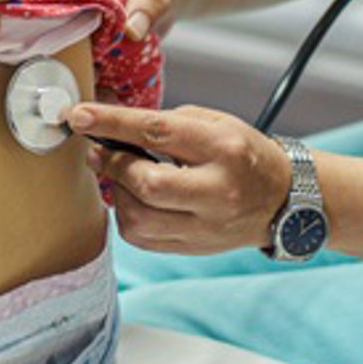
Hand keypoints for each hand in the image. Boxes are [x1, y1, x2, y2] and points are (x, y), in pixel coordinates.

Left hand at [68, 103, 288, 254]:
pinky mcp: (194, 248)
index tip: (78, 116)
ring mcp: (206, 226)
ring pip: (139, 220)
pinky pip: (144, 239)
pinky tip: (136, 198)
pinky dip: (129, 216)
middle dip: (113, 165)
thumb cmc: (244, 153)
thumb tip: (114, 127)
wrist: (283, 200)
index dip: (112, 123)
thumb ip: (166, 124)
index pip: (157, 132)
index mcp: (223, 149)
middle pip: (147, 184)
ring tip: (122, 176)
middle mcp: (216, 191)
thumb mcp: (215, 123)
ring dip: (119, 193)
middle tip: (99, 151)